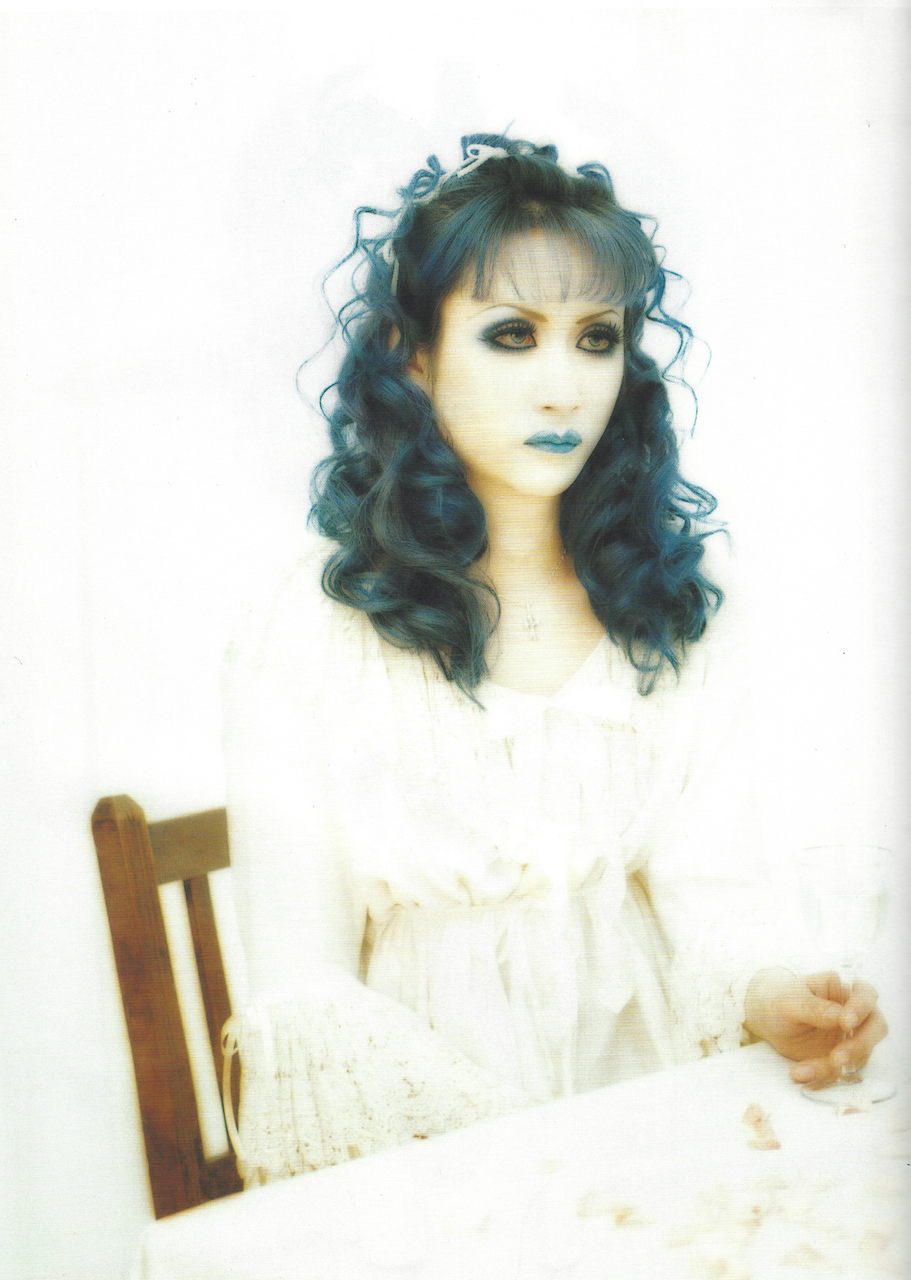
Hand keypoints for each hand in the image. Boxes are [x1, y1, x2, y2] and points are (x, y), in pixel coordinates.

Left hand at [743, 967, 887, 1087]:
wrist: (770, 1021)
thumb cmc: (782, 1002)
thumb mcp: (790, 1002)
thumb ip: (814, 1008)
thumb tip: (840, 1016)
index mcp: (844, 988)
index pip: (866, 995)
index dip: (861, 1009)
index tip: (846, 1023)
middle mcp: (856, 1012)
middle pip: (876, 1027)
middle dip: (860, 1045)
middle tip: (837, 1058)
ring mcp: (853, 1036)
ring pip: (860, 1054)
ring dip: (836, 1066)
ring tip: (802, 1069)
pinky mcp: (845, 1056)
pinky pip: (842, 1069)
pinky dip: (823, 1074)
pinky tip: (800, 1072)